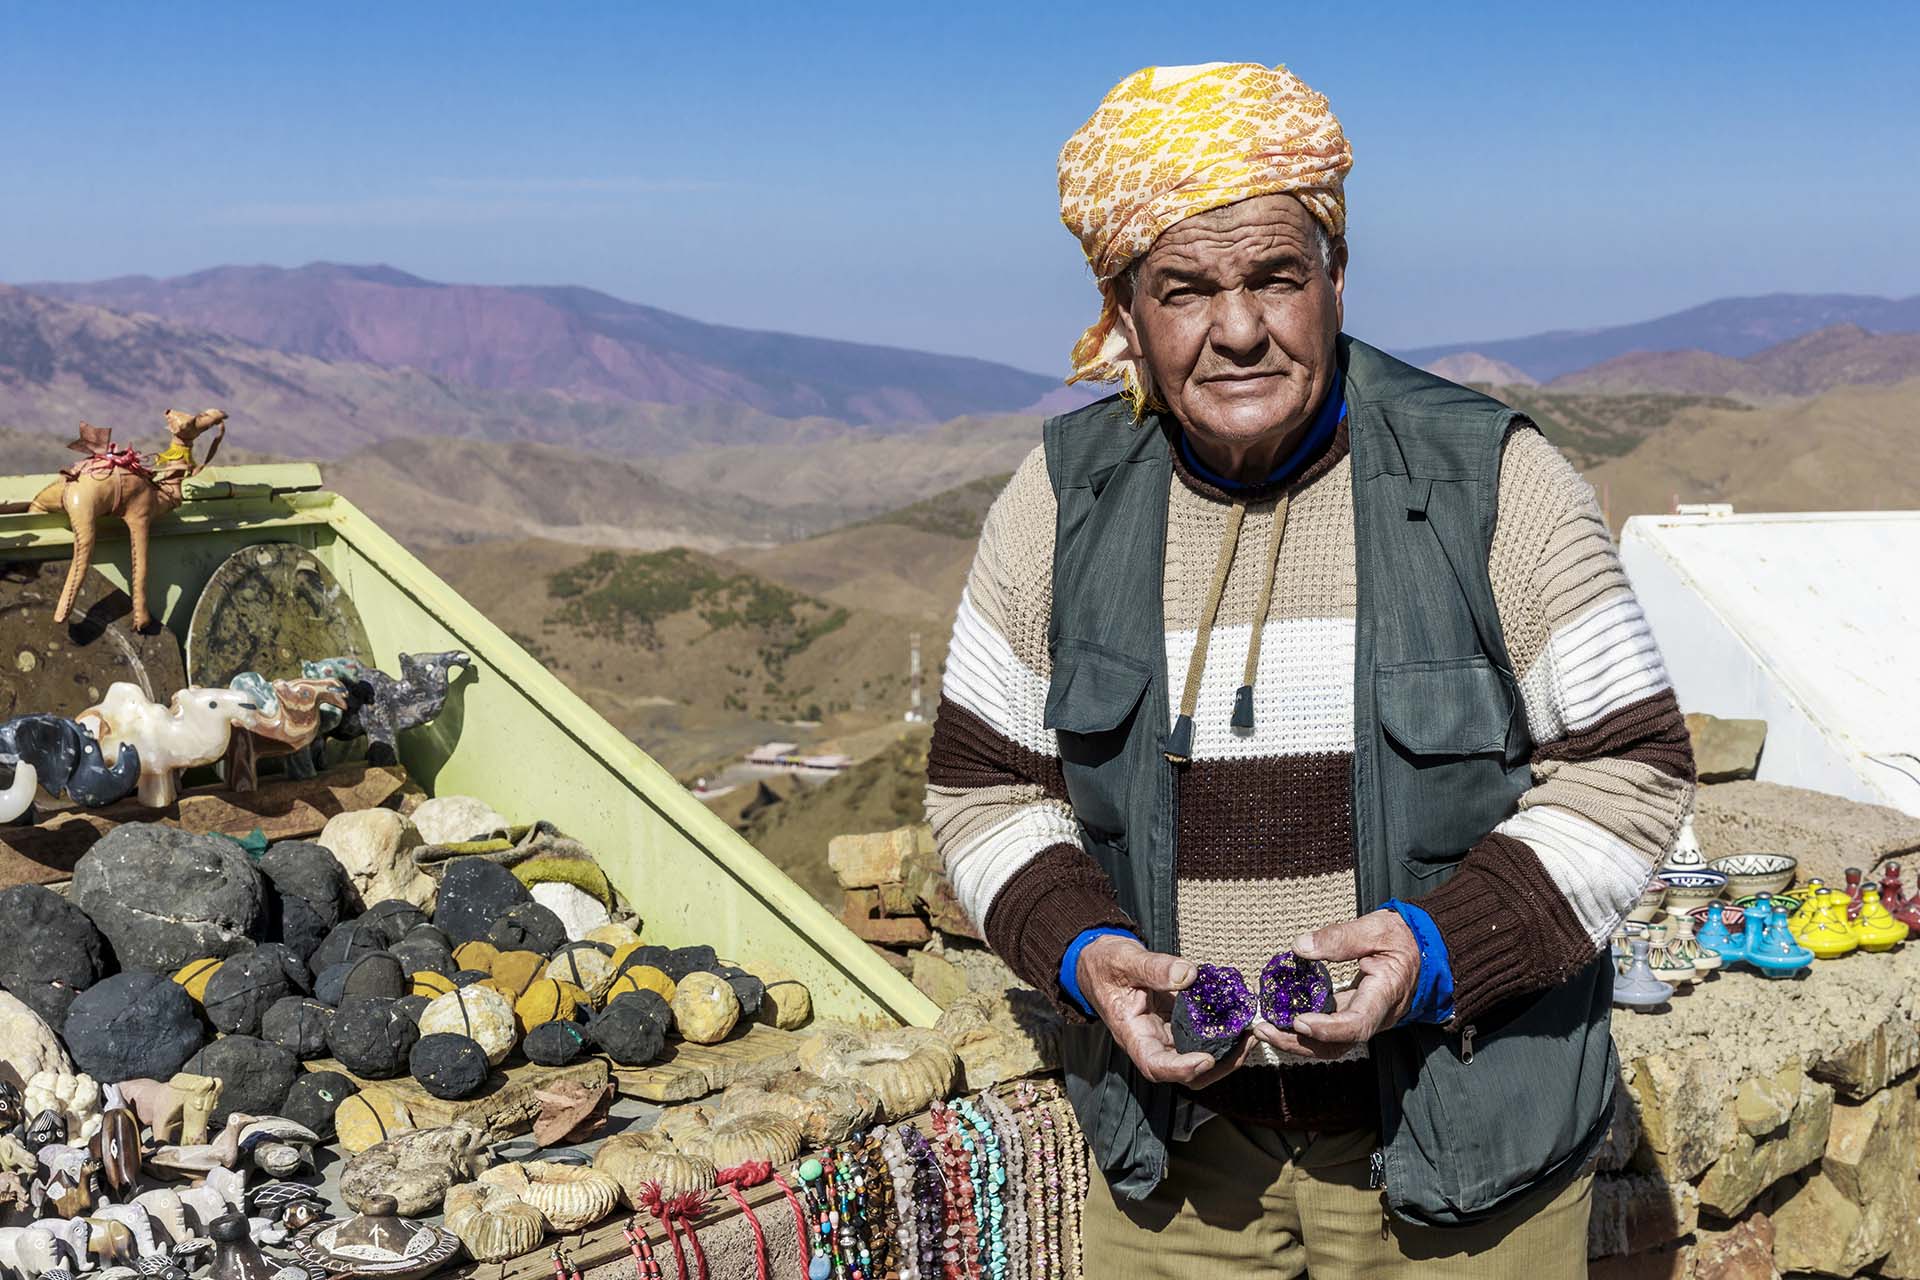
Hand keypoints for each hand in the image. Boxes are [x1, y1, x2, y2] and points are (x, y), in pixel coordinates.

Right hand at [1076, 934, 1256, 1087]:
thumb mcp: (1124, 959)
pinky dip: (1222, 1033)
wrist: (1099, 962)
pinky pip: (1201, 1037)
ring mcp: (1165, 1035)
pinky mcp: (1176, 1025)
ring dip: (1227, 1052)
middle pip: (1186, 1073)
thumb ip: (1154, 967)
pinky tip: (1239, 1017)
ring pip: (1198, 1058)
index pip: (1155, 1065)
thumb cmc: (1105, 964)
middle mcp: (1151, 1041)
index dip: (1182, 1069)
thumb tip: (1188, 975)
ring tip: (1251, 1031)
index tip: (1207, 1059)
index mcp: (1132, 1034)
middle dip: (1220, 1065)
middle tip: (1247, 1041)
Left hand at [1255, 909, 1420, 1059]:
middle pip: (1338, 1044)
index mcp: (1385, 995)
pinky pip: (1328, 1031)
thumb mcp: (1376, 928)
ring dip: (1295, 1041)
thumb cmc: (1404, 938)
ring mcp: (1364, 1019)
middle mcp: (1375, 1016)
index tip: (1299, 1021)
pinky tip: (1277, 1017)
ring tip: (1263, 1028)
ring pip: (1330, 1044)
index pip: (1358, 1024)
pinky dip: (1301, 1029)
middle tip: (1264, 1029)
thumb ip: (1340, 937)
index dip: (1328, 1029)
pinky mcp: (1353, 1015)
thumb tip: (1299, 947)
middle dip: (1298, 1043)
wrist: (1424, 950)